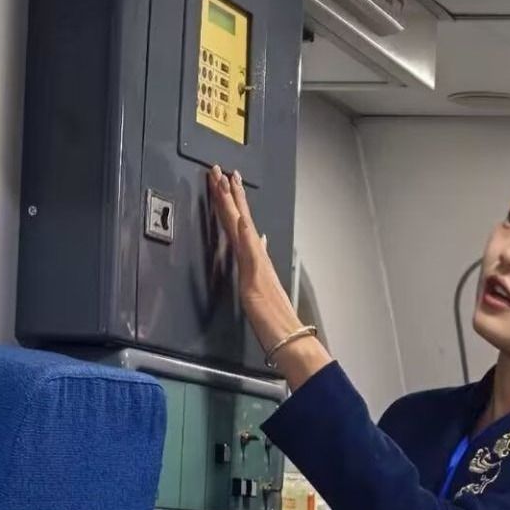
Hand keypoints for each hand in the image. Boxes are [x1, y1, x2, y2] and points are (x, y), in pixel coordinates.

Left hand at [206, 165, 334, 388]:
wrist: (290, 340)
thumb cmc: (277, 322)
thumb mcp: (262, 289)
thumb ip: (260, 263)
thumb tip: (262, 241)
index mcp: (256, 261)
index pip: (241, 226)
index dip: (232, 203)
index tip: (227, 182)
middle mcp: (257, 259)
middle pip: (240, 220)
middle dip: (228, 194)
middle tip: (219, 170)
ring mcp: (256, 267)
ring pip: (242, 229)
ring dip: (232, 204)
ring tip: (223, 182)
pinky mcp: (256, 278)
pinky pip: (249, 251)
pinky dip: (245, 234)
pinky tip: (240, 220)